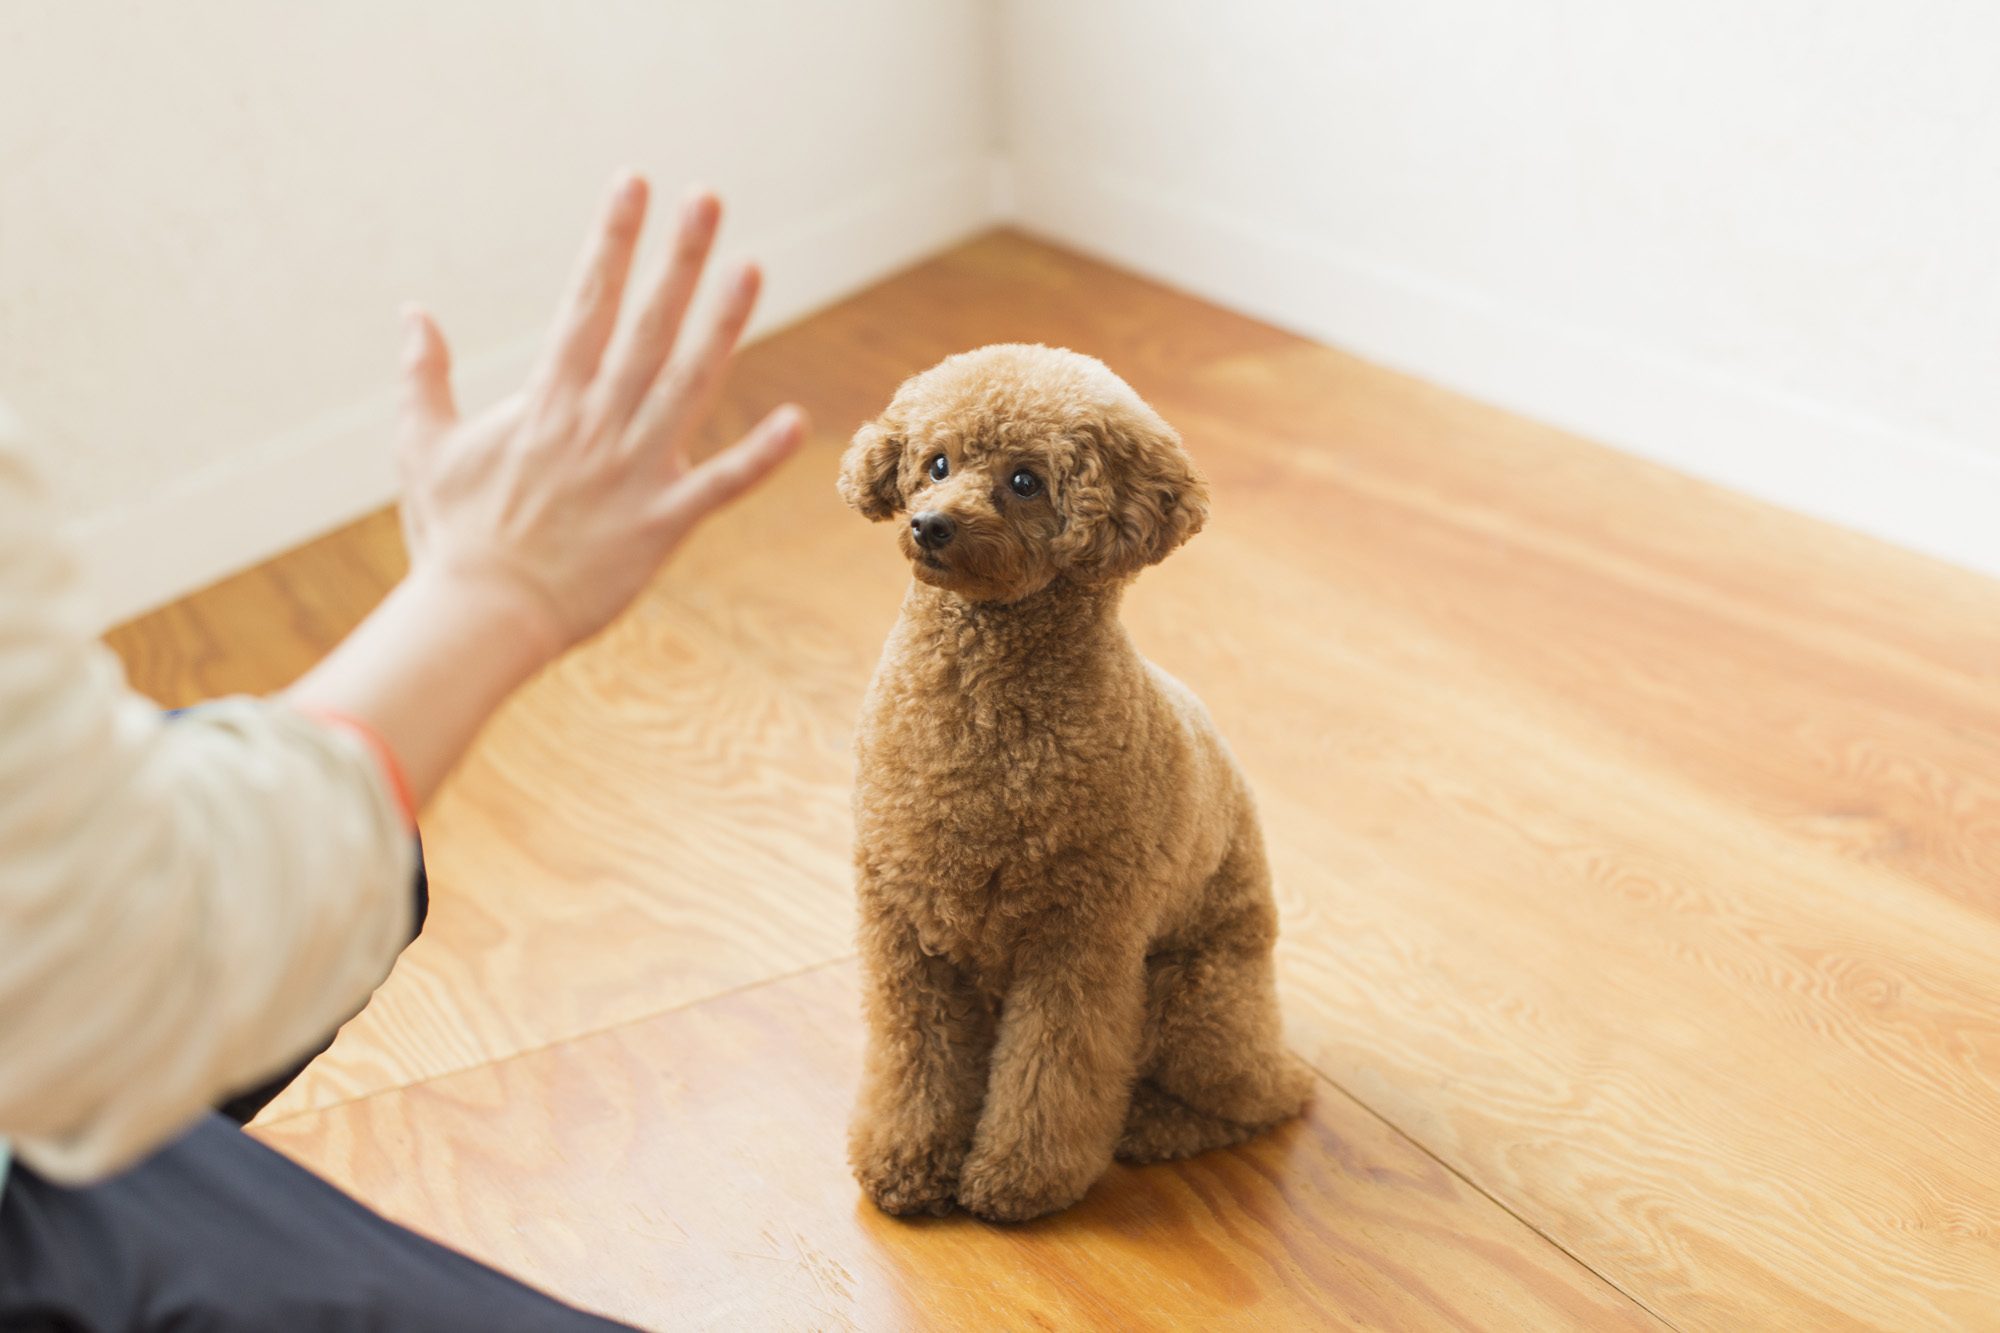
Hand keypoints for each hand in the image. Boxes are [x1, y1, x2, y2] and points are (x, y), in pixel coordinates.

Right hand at [395, 173, 805, 651]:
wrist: (479, 618)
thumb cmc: (452, 536)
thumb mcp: (423, 447)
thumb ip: (424, 377)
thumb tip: (412, 313)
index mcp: (547, 400)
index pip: (585, 301)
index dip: (613, 240)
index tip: (634, 184)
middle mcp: (596, 424)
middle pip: (645, 326)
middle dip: (678, 259)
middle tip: (709, 198)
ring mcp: (633, 472)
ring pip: (688, 386)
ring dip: (722, 326)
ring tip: (752, 269)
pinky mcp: (661, 526)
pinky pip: (720, 487)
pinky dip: (759, 457)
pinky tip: (797, 422)